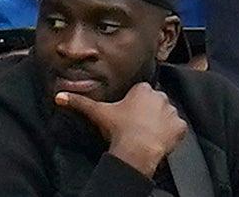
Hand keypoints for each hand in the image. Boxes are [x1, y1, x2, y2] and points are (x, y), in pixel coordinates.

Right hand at [56, 82, 186, 178]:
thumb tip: (59, 96)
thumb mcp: (97, 113)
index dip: (134, 104)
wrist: (137, 149)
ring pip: (167, 114)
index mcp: (142, 89)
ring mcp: (172, 111)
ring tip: (148, 133)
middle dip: (148, 111)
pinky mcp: (180, 127)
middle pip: (155, 102)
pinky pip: (178, 127)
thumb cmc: (118, 129)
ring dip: (161, 122)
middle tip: (137, 125)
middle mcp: (160, 96)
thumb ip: (79, 102)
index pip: (140, 92)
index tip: (128, 114)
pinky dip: (172, 133)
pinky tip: (161, 139)